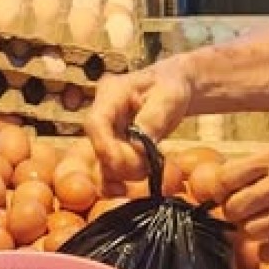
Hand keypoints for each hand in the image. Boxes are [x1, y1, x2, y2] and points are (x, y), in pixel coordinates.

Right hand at [85, 59, 195, 180]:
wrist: (173, 86)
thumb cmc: (171, 85)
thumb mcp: (169, 96)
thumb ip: (153, 118)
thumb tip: (138, 146)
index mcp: (111, 93)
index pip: (96, 122)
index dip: (104, 146)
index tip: (122, 163)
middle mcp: (102, 112)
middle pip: (99, 145)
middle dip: (123, 162)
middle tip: (149, 165)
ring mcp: (106, 130)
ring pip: (104, 160)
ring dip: (126, 171)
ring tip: (150, 165)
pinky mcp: (113, 144)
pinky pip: (109, 167)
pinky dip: (121, 178)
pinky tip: (132, 183)